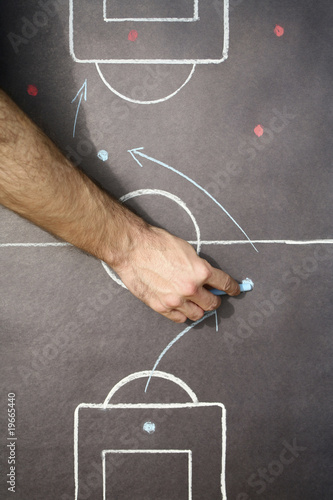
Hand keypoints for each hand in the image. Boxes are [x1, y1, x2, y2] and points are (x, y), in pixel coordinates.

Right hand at [113, 226, 239, 322]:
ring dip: (199, 308)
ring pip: (197, 314)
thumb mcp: (186, 250)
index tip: (235, 290)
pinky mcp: (161, 307)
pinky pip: (179, 318)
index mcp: (201, 271)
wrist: (132, 249)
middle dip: (215, 299)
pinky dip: (183, 314)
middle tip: (212, 296)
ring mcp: (175, 300)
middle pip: (212, 303)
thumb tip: (207, 278)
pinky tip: (181, 306)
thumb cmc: (157, 244)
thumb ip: (199, 267)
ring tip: (195, 302)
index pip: (225, 284)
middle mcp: (191, 289)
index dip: (233, 288)